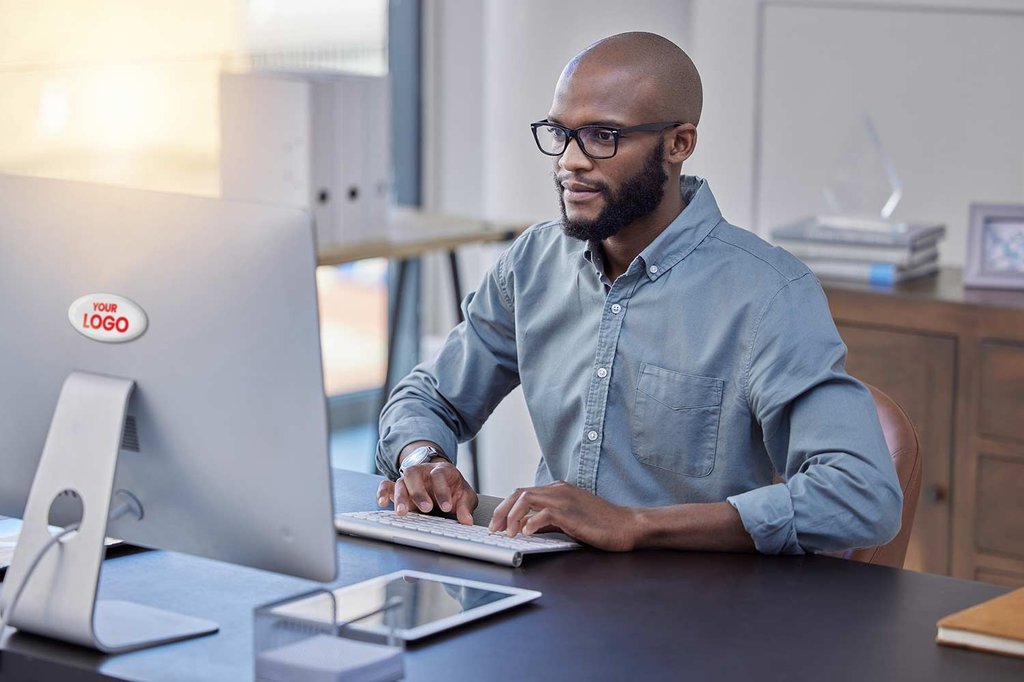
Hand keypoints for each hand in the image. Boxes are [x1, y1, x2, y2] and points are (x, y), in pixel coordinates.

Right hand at [376, 460, 477, 524]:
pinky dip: (382, 493)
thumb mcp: (464, 495)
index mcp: (441, 470)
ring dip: (400, 497)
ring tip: (402, 512)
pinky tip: (382, 503)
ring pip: (399, 482)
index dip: (442, 490)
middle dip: (418, 492)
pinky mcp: (398, 489)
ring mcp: (409, 480)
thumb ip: (465, 507)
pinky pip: (386, 486)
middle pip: (413, 473)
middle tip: (426, 509)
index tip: (446, 507)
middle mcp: (422, 472)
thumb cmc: (453, 489)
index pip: (439, 474)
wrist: (442, 482)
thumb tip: (467, 521)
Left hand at [488, 480, 638, 550]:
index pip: (522, 493)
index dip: (506, 508)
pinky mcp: (571, 512)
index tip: (497, 524)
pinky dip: (531, 522)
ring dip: (513, 516)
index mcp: (557, 490)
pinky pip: (544, 513)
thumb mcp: (568, 520)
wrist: (626, 526)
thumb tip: (526, 526)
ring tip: (509, 533)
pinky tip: (527, 533)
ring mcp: (564, 499)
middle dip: (502, 511)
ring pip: (527, 499)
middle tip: (495, 529)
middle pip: (519, 493)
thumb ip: (547, 520)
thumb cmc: (600, 524)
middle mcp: (558, 490)